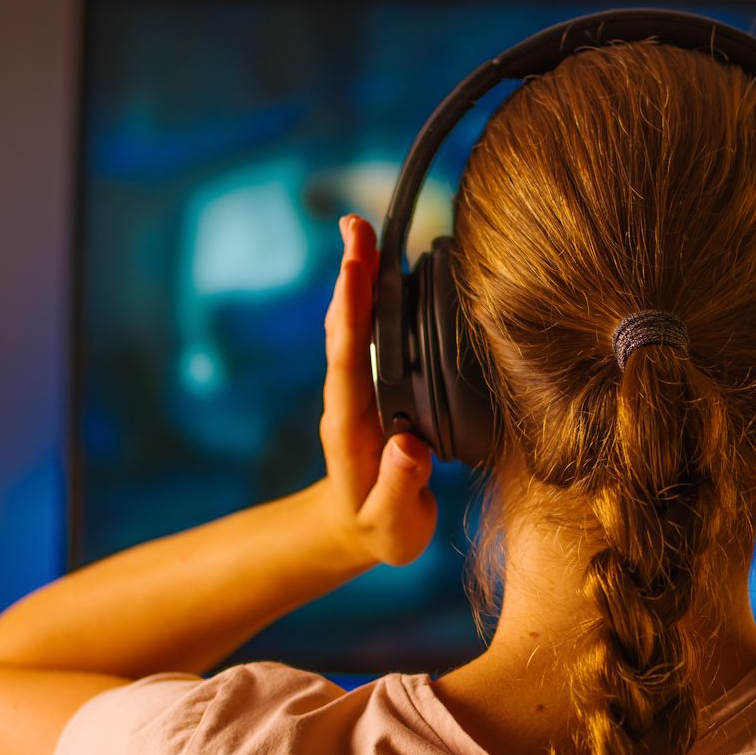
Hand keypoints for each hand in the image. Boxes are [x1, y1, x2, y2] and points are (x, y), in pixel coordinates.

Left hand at [319, 213, 436, 566]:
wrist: (354, 529)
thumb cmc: (378, 530)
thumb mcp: (391, 525)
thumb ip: (399, 490)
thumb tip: (410, 447)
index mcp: (350, 425)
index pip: (349, 359)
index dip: (353, 311)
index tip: (357, 266)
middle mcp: (349, 398)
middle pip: (345, 327)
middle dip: (351, 275)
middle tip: (357, 224)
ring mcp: (358, 389)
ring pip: (354, 324)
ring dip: (358, 276)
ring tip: (364, 229)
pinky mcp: (373, 386)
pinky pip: (370, 334)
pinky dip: (372, 296)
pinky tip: (385, 266)